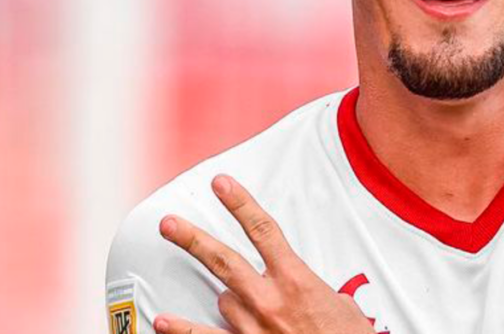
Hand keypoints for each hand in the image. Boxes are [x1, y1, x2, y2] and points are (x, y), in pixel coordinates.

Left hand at [153, 174, 375, 333]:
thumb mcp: (341, 305)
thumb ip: (315, 291)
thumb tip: (306, 291)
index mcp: (297, 280)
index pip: (263, 230)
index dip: (240, 204)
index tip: (221, 185)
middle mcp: (271, 300)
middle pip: (224, 261)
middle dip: (193, 240)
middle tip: (169, 224)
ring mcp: (255, 327)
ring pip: (222, 300)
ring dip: (227, 297)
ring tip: (225, 294)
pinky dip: (182, 330)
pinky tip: (162, 320)